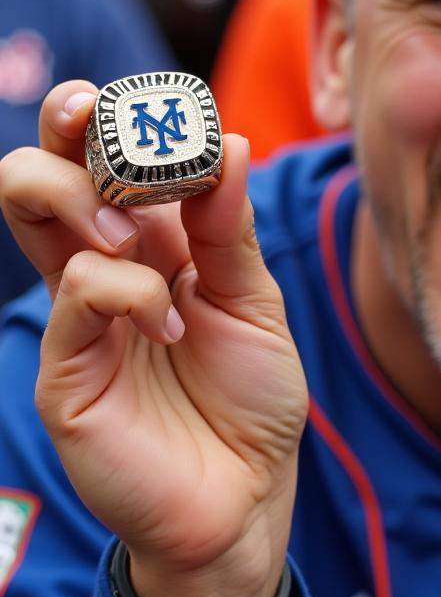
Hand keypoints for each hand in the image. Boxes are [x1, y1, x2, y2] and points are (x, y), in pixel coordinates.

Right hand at [0, 81, 307, 596]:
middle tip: (117, 135)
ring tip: (140, 243)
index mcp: (155, 244)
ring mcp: (77, 313)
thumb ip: (229, 228)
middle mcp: (105, 265)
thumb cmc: (252, 395)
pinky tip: (168, 327)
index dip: (121, 116)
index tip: (169, 105)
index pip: (108, 157)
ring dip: (87, 196)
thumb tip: (227, 141)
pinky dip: (127, 290)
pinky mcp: (65, 365)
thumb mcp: (254, 301)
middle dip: (75, 126)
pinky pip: (74, 291)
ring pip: (30, 206)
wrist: (247, 491)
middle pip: (47, 163)